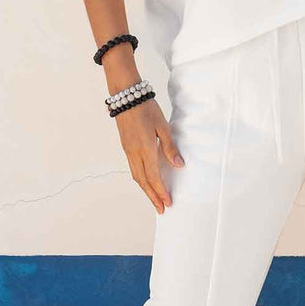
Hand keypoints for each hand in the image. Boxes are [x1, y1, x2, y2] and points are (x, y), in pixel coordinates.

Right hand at [115, 98, 183, 212]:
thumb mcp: (163, 126)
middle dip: (152, 196)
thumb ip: (170, 147)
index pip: (154, 177)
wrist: (126, 96)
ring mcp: (128, 150)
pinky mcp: (125, 146)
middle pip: (143, 181)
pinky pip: (133, 168)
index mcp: (145, 148)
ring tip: (154, 198)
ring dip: (146, 189)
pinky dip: (141, 178)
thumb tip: (178, 165)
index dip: (161, 192)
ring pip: (136, 176)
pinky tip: (146, 181)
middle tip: (161, 209)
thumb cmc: (146, 108)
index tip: (167, 203)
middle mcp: (134, 152)